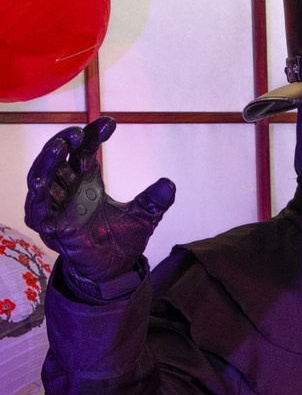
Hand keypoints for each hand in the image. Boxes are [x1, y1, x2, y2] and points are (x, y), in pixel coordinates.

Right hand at [25, 119, 175, 284]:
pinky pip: (37, 211)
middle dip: (64, 143)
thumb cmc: (121, 239)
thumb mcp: (143, 217)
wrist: (114, 270)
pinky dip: (38, 198)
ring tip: (58, 148)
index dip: (93, 135)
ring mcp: (58, 208)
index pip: (84, 150)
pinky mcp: (51, 228)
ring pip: (42, 179)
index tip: (110, 124)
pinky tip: (43, 184)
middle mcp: (69, 189)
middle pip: (58, 158)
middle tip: (77, 133)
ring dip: (47, 162)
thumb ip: (154, 201)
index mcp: (87, 180)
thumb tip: (170, 184)